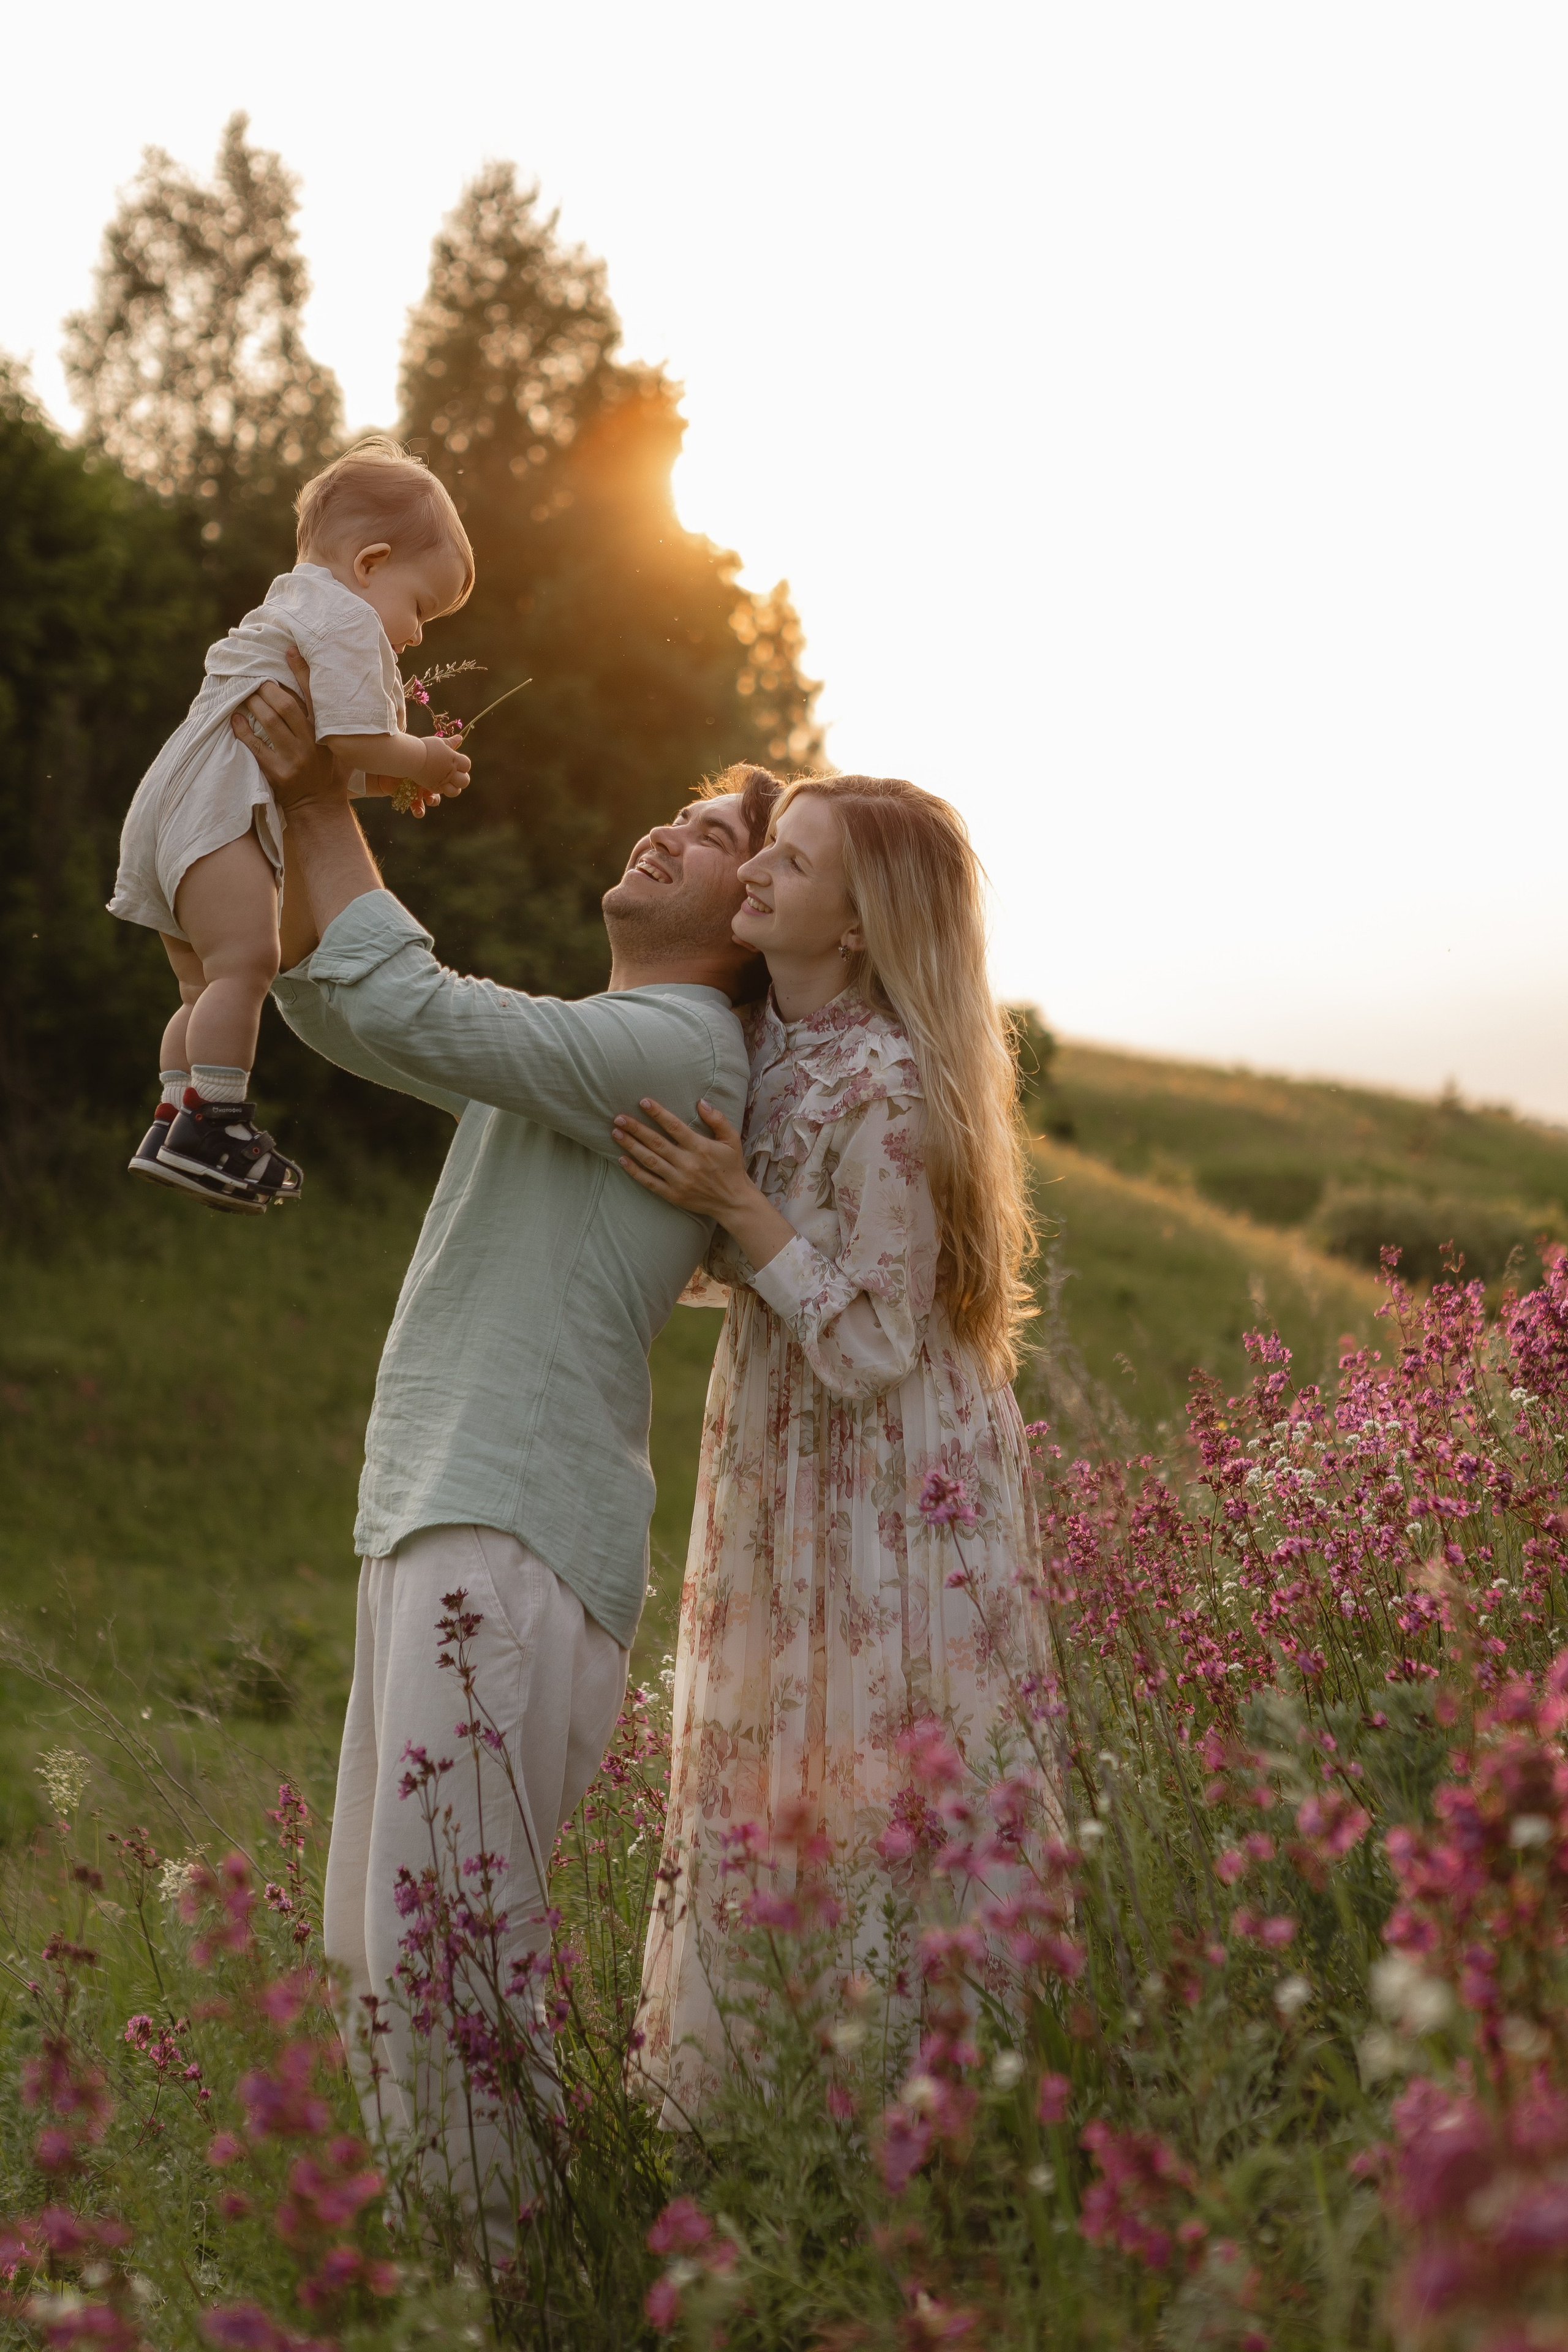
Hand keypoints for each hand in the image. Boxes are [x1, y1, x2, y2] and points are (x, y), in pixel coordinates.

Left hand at [232, 653, 339, 810]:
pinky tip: (235, 718)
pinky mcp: (276, 772)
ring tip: (245, 694)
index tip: (288, 651)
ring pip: (269, 721)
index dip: (300, 671)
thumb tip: (330, 693)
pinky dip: (243, 729)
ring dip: (254, 703)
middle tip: (257, 680)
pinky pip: (255, 745)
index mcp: (326, 733)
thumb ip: (335, 724)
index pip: (313, 696)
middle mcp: (311, 743)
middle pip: (285, 705)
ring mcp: (293, 758)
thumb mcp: (340, 747)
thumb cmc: (330, 773)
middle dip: (267, 688)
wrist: (320, 807)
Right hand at [421, 733, 471, 794]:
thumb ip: (451, 743)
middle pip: (465, 781)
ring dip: (453, 788)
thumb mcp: (439, 742)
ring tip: (447, 784)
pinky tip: (435, 782)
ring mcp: (442, 781)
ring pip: (455, 791)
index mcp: (454, 759)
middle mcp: (450, 772)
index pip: (467, 765)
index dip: (464, 765)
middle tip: (453, 775)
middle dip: (461, 779)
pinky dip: (440, 789)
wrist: (411, 756)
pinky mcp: (433, 787)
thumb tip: (460, 738)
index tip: (456, 763)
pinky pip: (441, 792)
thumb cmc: (425, 747)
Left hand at [612, 1098, 754, 1220]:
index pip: (674, 1126)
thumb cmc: (731, 1167)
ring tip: (616, 1133)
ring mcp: (678, 1180)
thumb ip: (718, 1119)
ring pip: (649, 1160)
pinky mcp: (673, 1194)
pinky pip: (649, 1181)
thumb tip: (701, 1102)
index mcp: (700, 1147)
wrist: (733, 1201)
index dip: (658, 1113)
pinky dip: (634, 1171)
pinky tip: (622, 1159)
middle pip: (656, 1142)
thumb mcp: (732, 1140)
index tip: (643, 1102)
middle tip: (619, 1118)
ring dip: (631, 1146)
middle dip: (636, 1128)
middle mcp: (687, 1163)